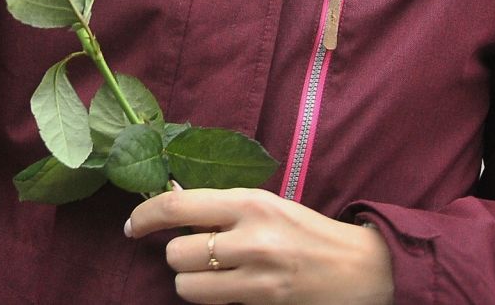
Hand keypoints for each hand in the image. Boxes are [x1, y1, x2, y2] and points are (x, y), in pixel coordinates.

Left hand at [125, 187, 392, 304]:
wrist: (362, 269)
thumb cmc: (307, 233)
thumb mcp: (266, 206)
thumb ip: (221, 206)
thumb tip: (168, 200)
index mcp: (250, 202)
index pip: (178, 206)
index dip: (145, 216)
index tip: (132, 226)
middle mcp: (251, 236)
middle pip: (177, 252)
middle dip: (178, 256)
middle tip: (196, 254)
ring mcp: (258, 275)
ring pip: (187, 285)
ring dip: (191, 283)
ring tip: (214, 276)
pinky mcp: (264, 302)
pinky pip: (213, 304)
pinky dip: (213, 299)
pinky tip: (232, 289)